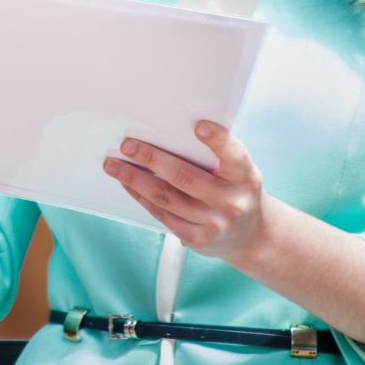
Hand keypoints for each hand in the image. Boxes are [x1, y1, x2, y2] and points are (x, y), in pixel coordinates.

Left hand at [103, 121, 265, 261]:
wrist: (252, 235)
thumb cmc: (236, 189)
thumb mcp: (239, 170)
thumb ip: (217, 153)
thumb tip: (169, 131)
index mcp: (245, 176)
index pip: (234, 154)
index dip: (217, 140)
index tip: (198, 126)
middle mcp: (232, 201)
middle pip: (185, 177)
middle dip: (152, 159)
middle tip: (127, 145)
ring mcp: (214, 223)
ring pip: (166, 197)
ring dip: (135, 179)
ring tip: (113, 164)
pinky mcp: (197, 238)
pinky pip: (162, 214)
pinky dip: (140, 196)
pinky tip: (127, 183)